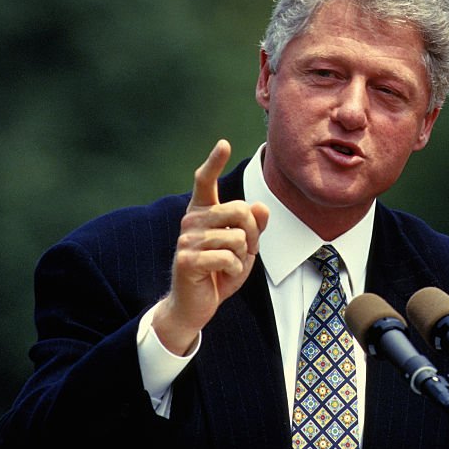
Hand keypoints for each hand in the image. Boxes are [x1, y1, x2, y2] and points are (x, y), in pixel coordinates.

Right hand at [152, 139, 269, 354]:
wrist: (195, 305)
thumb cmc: (219, 272)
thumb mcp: (244, 247)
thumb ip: (254, 226)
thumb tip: (262, 207)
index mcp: (203, 212)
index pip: (205, 181)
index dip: (214, 162)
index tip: (223, 144)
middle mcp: (191, 220)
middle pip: (240, 211)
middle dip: (252, 235)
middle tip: (242, 252)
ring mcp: (187, 239)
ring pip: (237, 238)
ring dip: (243, 257)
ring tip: (228, 267)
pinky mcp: (187, 260)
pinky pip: (229, 258)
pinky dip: (234, 272)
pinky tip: (222, 278)